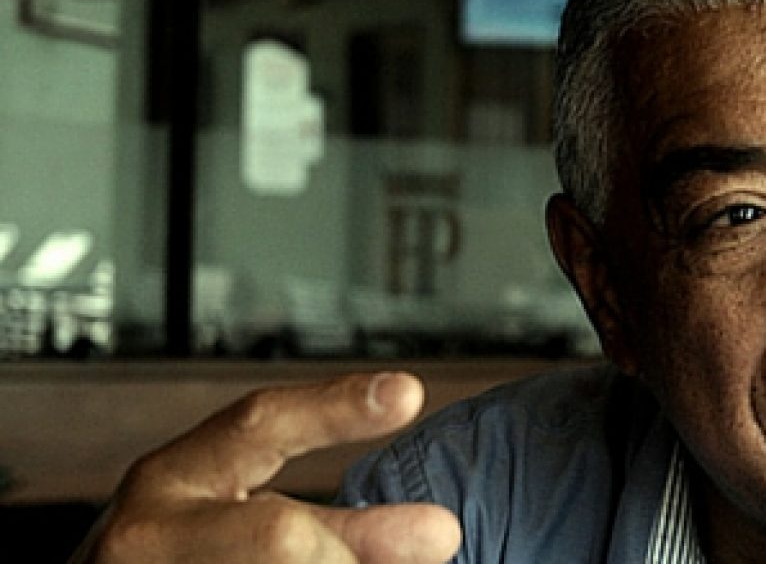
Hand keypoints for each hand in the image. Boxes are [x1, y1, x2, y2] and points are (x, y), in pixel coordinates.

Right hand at [72, 372, 461, 562]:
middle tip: (441, 536)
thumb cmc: (183, 559)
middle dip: (359, 543)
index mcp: (173, 482)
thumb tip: (434, 537)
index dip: (335, 406)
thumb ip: (325, 526)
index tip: (408, 391)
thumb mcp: (227, 522)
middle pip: (280, 536)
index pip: (259, 425)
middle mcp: (152, 536)